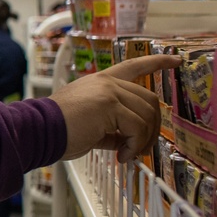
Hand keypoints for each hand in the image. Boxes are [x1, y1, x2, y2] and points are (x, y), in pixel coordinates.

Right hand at [49, 54, 179, 162]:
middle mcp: (107, 82)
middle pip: (149, 99)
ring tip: (128, 154)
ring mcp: (109, 91)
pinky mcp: (110, 105)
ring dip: (142, 140)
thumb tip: (129, 143)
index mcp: (101, 82)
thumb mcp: (91, 124)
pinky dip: (134, 145)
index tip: (176, 60)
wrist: (40, 130)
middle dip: (152, 127)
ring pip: (146, 115)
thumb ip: (112, 127)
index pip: (133, 65)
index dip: (157, 62)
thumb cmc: (58, 129)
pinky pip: (136, 127)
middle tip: (142, 148)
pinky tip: (122, 156)